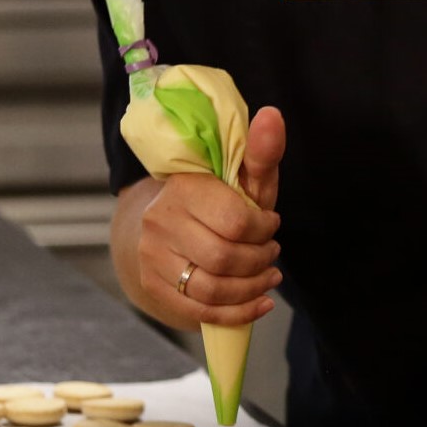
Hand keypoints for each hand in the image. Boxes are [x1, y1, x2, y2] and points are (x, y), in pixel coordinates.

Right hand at [130, 107, 287, 327]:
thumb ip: (261, 151)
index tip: (270, 225)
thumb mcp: (242, 176)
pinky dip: (239, 312)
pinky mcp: (153, 285)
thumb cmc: (215, 201)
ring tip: (268, 277)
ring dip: (253, 288)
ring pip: (213, 290)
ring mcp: (153, 257)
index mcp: (185, 188)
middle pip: (226, 259)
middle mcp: (161, 221)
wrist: (162, 226)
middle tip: (271, 254)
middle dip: (261, 261)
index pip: (236, 221)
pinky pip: (201, 311)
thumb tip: (273, 115)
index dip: (265, 229)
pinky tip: (260, 303)